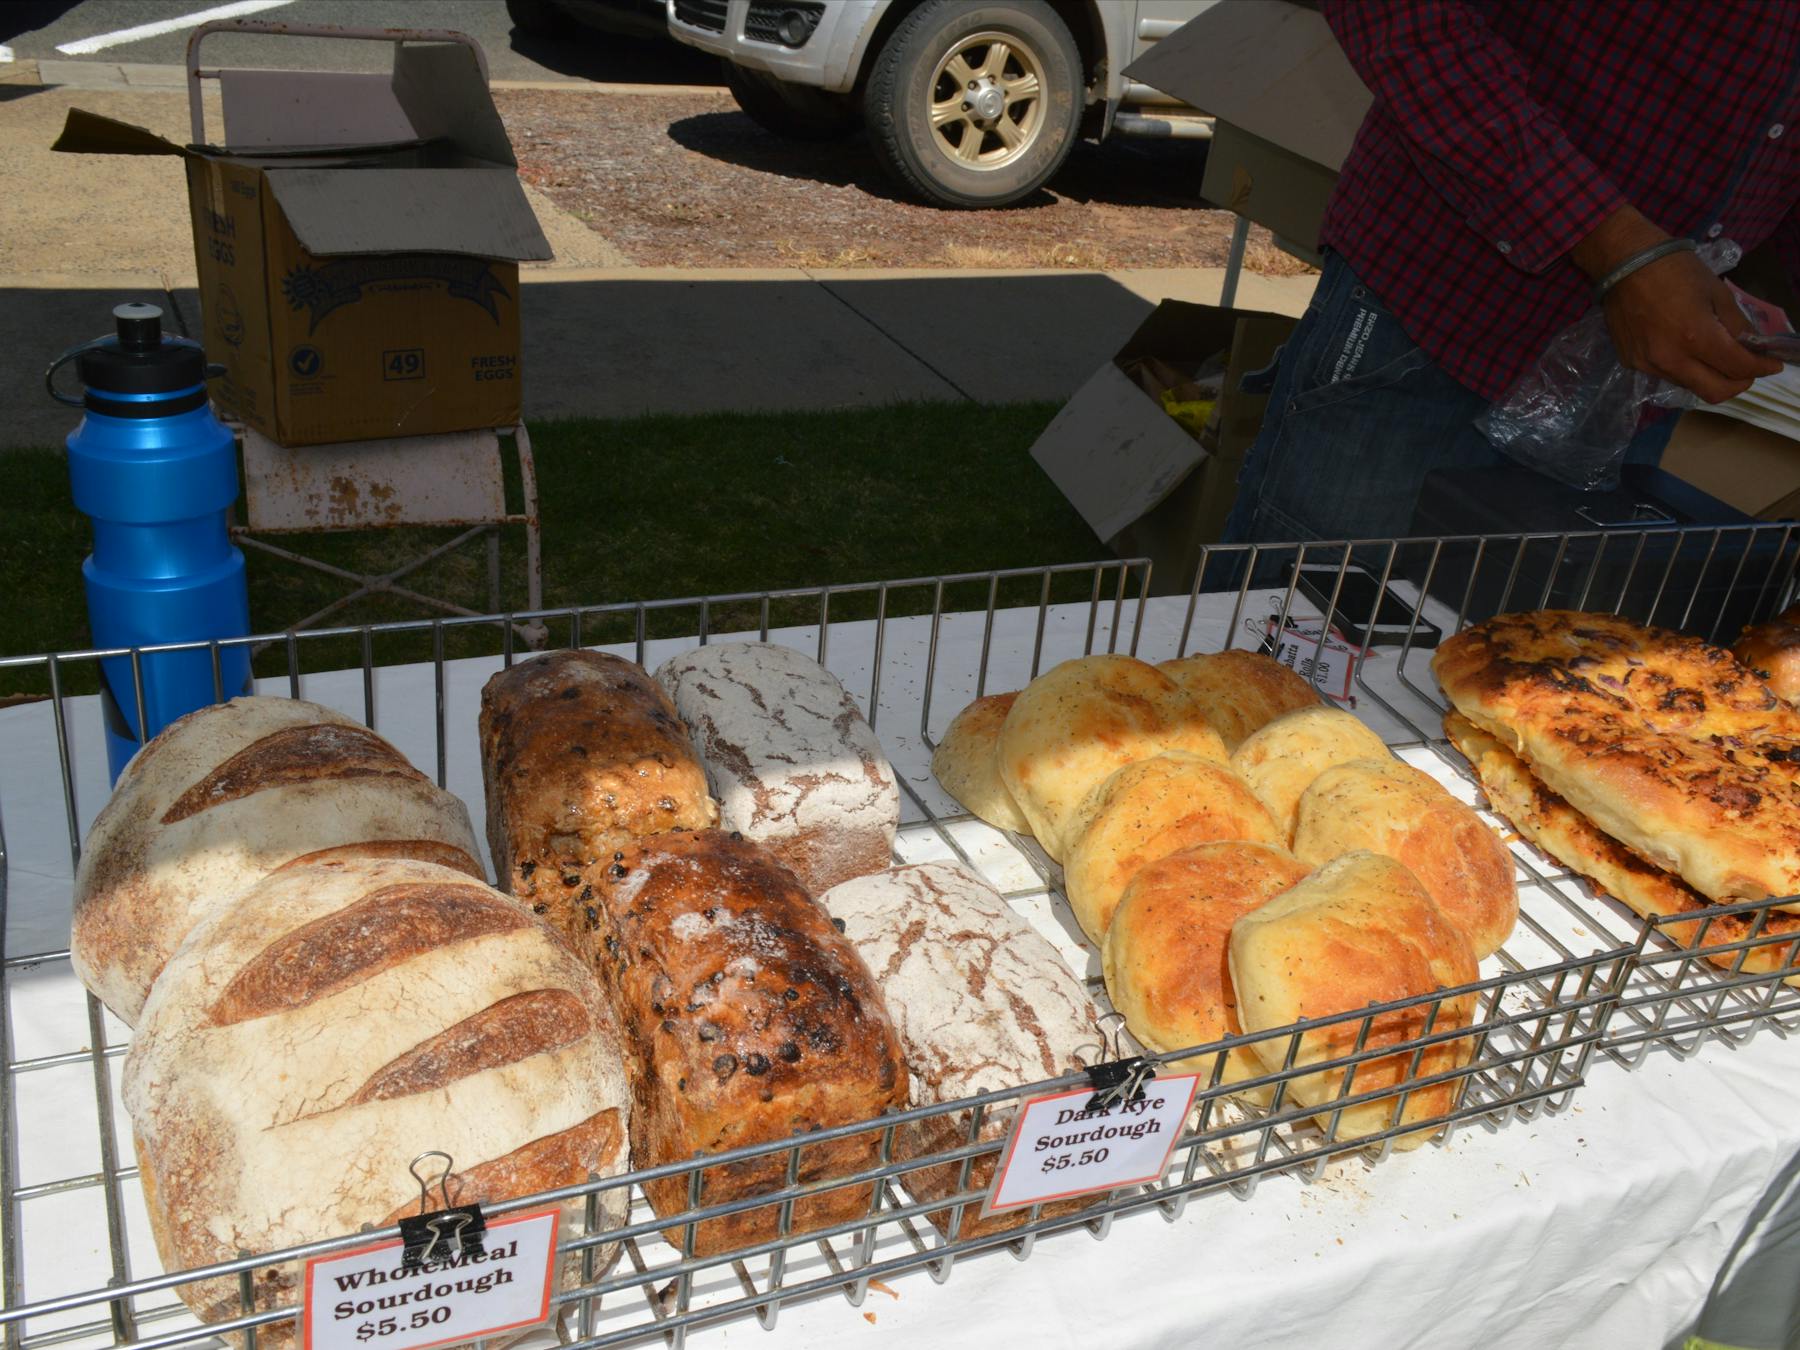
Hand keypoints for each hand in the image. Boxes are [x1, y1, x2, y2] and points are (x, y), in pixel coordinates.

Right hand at [1572, 206, 1781, 403]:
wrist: (1623, 264)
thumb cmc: (1675, 269)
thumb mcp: (1716, 291)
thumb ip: (1736, 325)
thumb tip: (1751, 347)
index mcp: (1696, 337)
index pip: (1739, 367)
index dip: (1762, 368)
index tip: (1772, 364)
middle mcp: (1671, 359)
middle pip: (1715, 392)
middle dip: (1738, 383)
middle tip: (1745, 369)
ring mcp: (1648, 365)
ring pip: (1690, 385)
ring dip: (1708, 375)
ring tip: (1712, 354)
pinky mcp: (1632, 363)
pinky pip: (1665, 374)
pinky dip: (1682, 366)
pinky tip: (1679, 345)